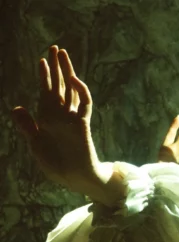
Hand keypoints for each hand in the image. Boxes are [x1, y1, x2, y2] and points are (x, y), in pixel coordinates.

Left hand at [11, 45, 103, 193]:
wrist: (74, 178)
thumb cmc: (57, 165)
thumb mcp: (36, 145)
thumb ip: (27, 127)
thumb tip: (17, 107)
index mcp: (49, 120)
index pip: (47, 93)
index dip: (45, 77)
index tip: (41, 61)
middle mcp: (61, 116)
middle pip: (60, 86)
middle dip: (56, 68)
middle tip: (54, 48)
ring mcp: (73, 118)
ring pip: (71, 90)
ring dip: (67, 72)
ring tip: (62, 53)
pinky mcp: (83, 123)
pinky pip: (84, 103)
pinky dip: (80, 90)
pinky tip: (72, 79)